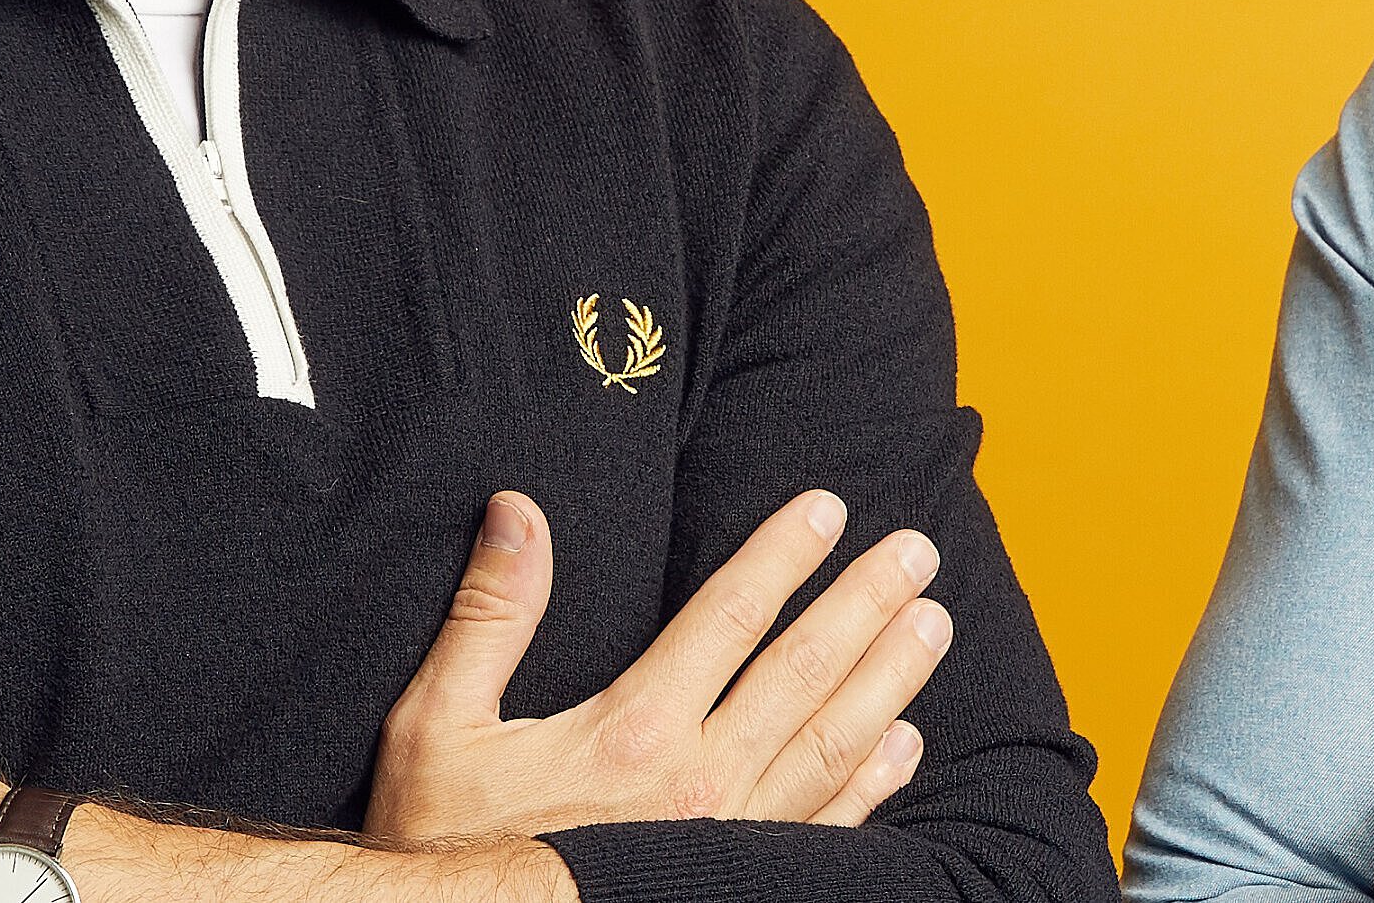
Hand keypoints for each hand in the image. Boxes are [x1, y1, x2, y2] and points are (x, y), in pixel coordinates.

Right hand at [367, 487, 947, 848]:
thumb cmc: (443, 845)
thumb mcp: (439, 726)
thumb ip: (490, 615)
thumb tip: (518, 510)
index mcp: (633, 732)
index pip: (731, 617)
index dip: (784, 555)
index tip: (830, 508)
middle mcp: (698, 786)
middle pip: (803, 671)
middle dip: (866, 603)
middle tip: (918, 550)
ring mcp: (730, 844)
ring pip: (832, 746)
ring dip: (888, 679)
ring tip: (934, 624)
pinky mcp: (743, 889)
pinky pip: (826, 832)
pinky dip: (874, 786)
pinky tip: (906, 745)